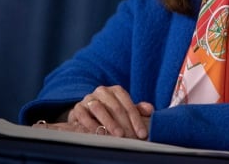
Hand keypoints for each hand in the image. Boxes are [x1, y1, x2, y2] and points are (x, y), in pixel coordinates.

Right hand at [35, 85, 153, 139]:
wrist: (87, 114)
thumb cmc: (110, 113)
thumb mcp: (125, 110)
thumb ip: (137, 109)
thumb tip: (150, 110)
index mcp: (116, 91)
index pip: (128, 103)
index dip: (136, 119)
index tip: (143, 134)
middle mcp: (102, 92)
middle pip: (115, 107)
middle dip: (125, 124)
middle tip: (131, 137)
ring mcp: (89, 99)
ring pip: (99, 109)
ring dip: (110, 123)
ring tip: (118, 135)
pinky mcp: (77, 108)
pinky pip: (83, 115)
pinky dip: (91, 125)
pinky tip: (99, 134)